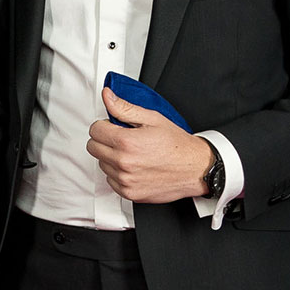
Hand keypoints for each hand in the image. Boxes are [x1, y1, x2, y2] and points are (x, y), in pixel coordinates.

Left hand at [85, 86, 212, 203]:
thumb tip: (107, 96)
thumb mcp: (152, 118)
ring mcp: (125, 180)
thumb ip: (124, 108)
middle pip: (93, 148)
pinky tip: (134, 167)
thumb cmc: (177, 145)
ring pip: (101, 164)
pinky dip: (118, 173)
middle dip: (105, 140)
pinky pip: (110, 180)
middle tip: (123, 139)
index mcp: (127, 142)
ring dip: (111, 157)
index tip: (114, 126)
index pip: (94, 130)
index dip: (104, 125)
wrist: (195, 169)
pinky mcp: (129, 193)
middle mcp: (123, 163)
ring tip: (132, 153)